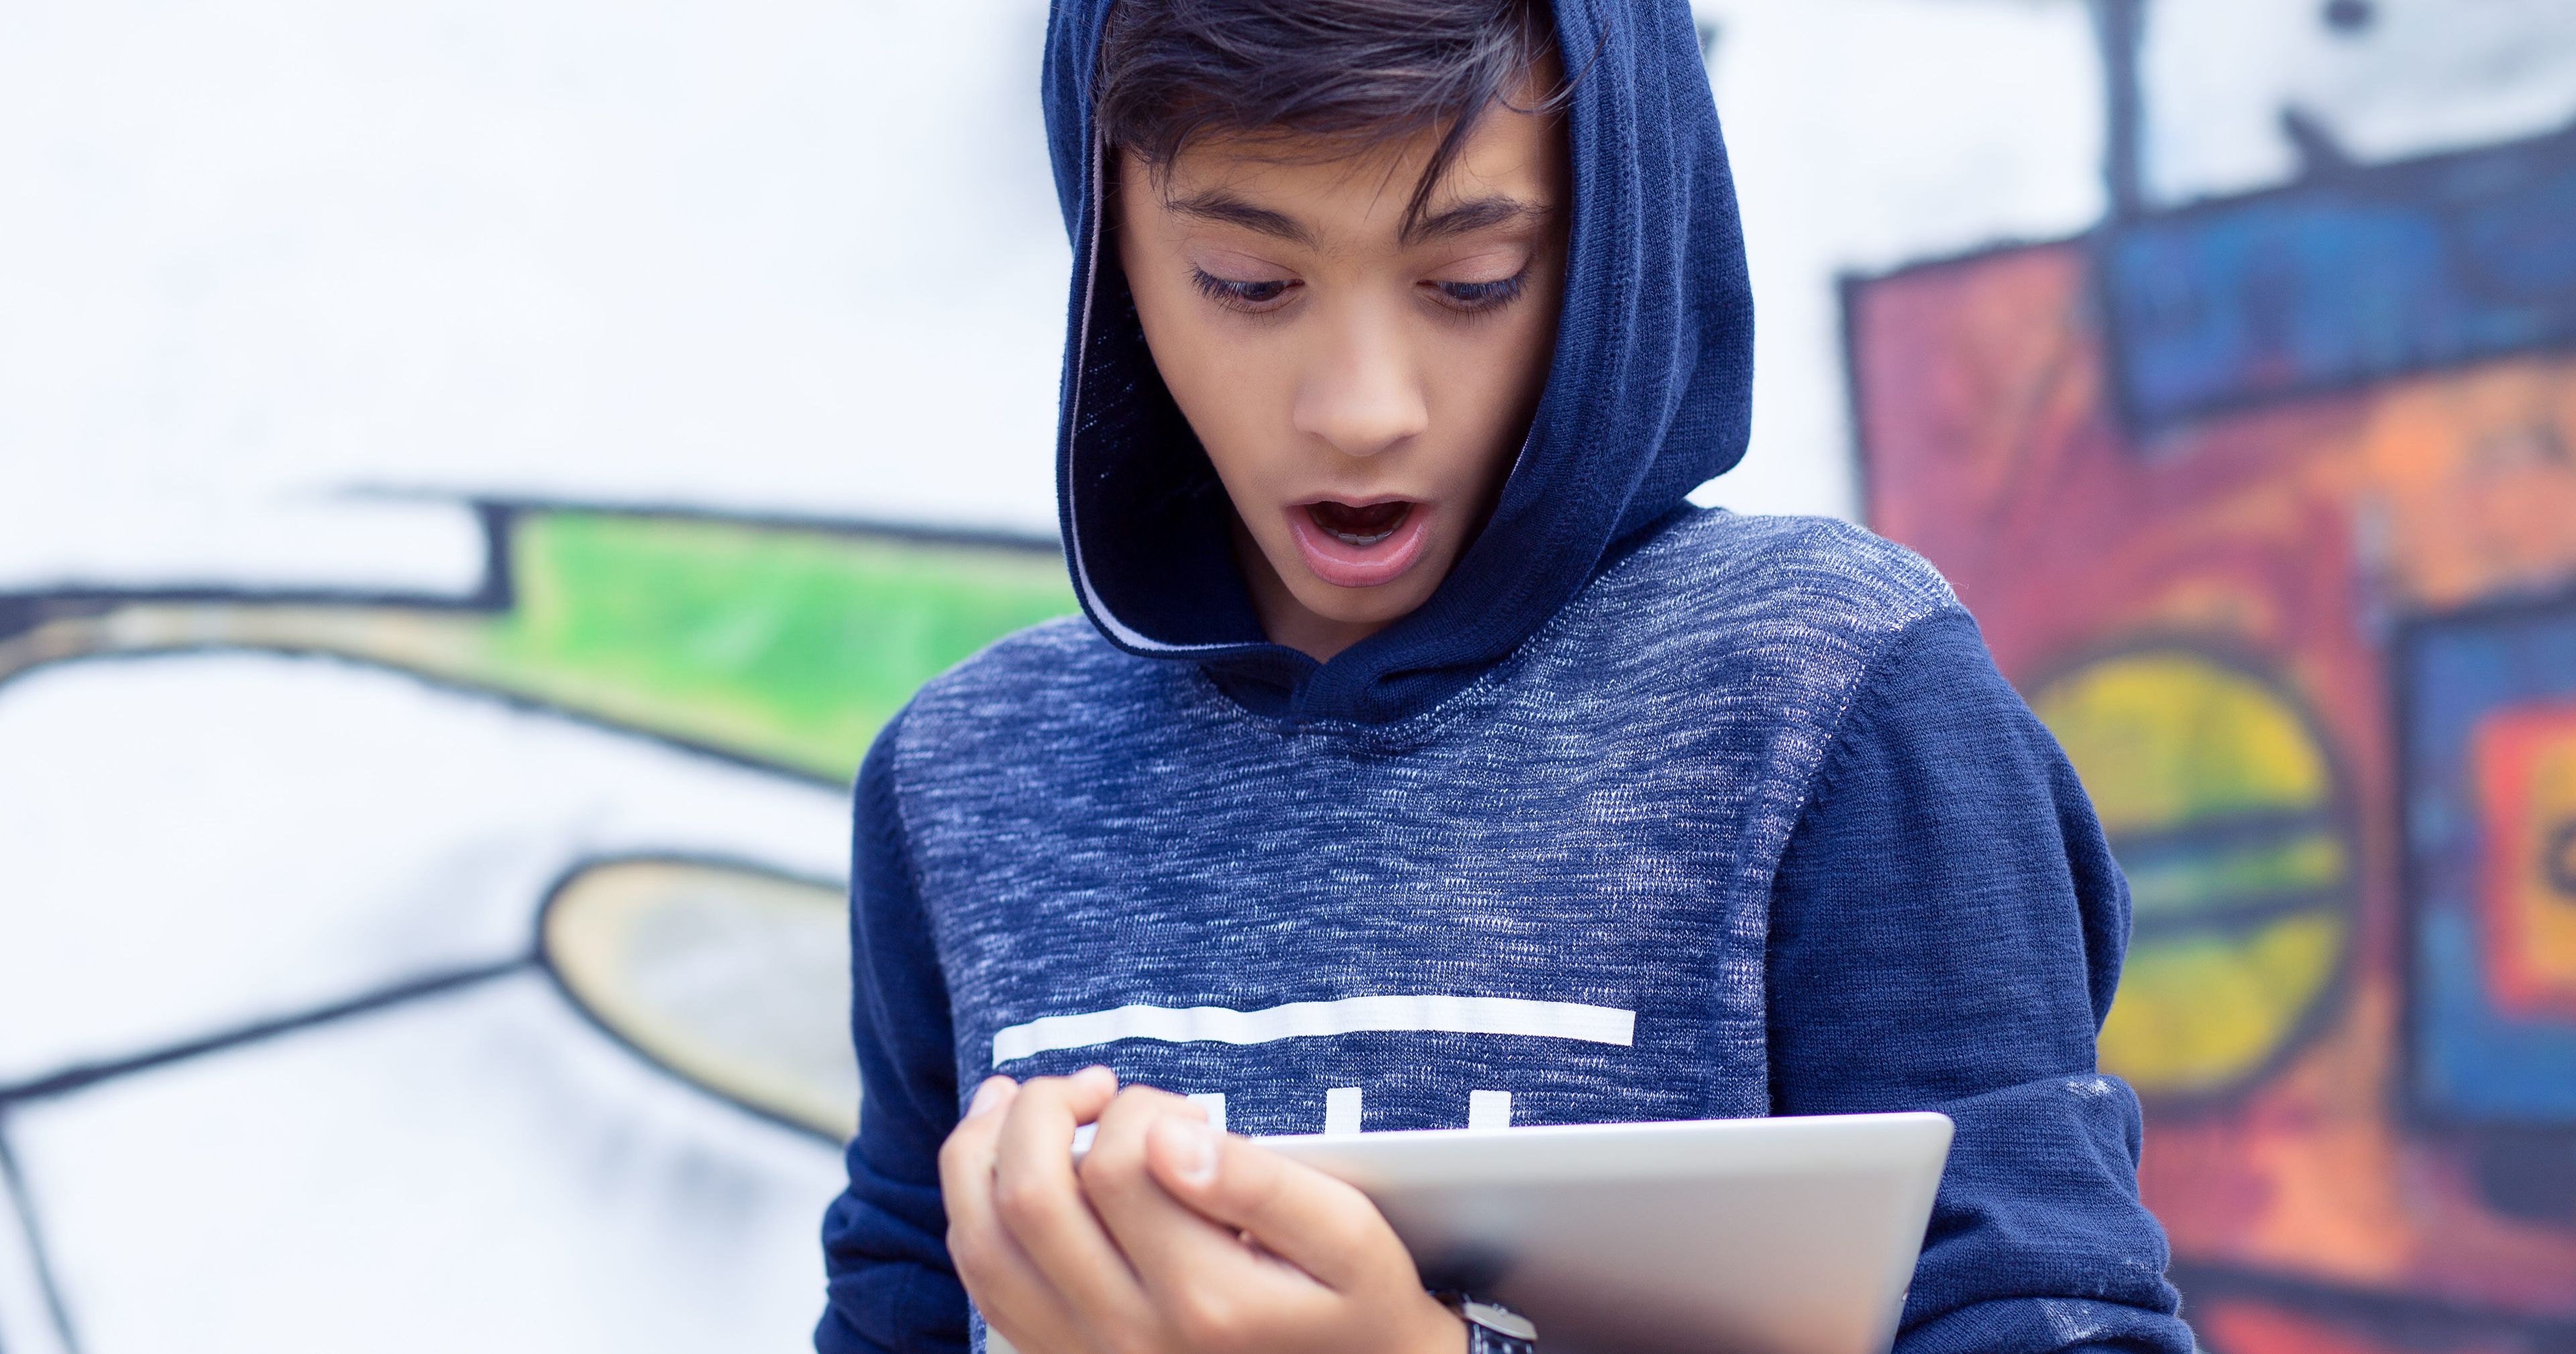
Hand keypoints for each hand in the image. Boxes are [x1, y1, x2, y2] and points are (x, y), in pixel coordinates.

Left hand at [939, 1068, 1465, 1353]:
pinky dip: (972, 1208)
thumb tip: (1166, 1134)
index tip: (1184, 1108)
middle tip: (1094, 1085)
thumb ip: (1261, 1183)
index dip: (1137, 1109)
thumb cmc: (1355, 1306)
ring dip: (983, 1151)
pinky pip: (985, 1282)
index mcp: (1204, 1299)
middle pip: (1031, 1197)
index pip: (1117, 1166)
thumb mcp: (1347, 1238)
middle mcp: (1128, 1337)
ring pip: (984, 1240)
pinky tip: (998, 1160)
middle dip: (1045, 1110)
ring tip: (1021, 1101)